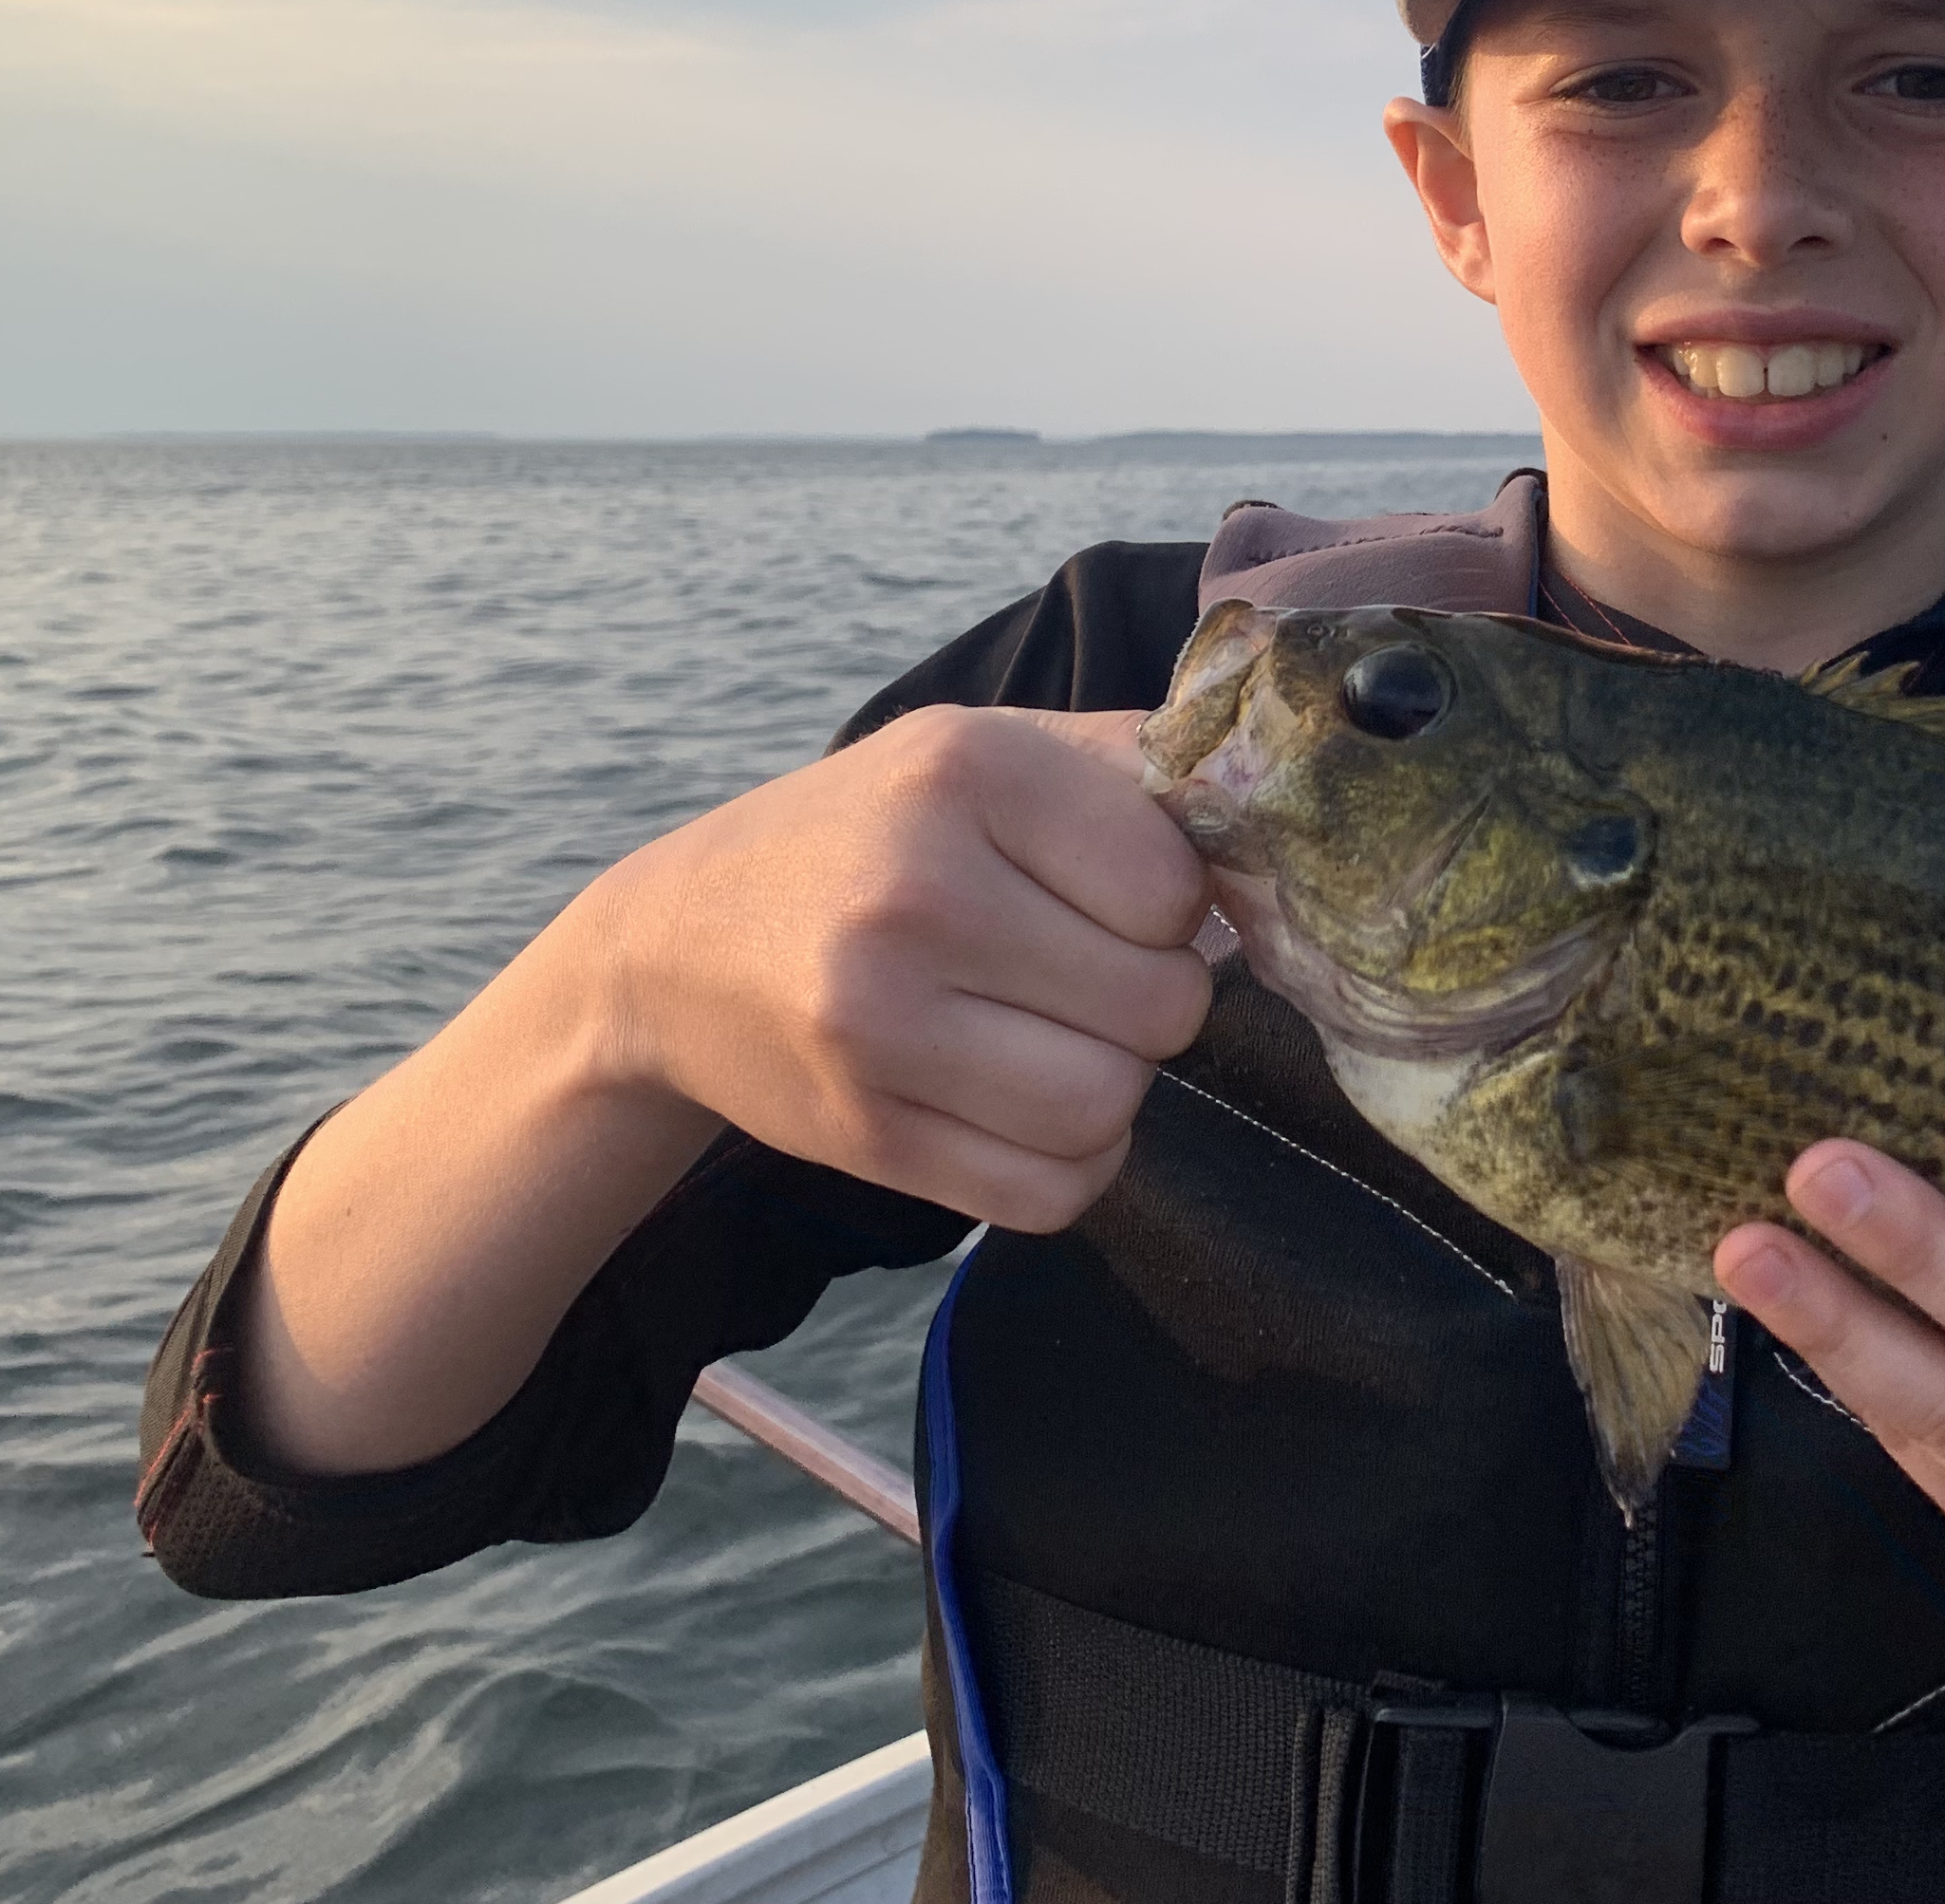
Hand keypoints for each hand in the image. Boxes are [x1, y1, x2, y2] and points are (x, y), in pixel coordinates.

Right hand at [570, 703, 1214, 1232]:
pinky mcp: (866, 1136)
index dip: (1175, 908)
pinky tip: (1022, 1105)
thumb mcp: (979, 750)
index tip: (1119, 902)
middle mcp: (918, 891)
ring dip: (1113, 1088)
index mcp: (965, 770)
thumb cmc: (865, 838)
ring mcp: (880, 1023)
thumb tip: (1272, 813)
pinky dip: (1068, 1164)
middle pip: (1161, 1005)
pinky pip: (1052, 1193)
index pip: (1176, 886)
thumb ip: (1132, 765)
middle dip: (1153, 1002)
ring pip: (1112, 1107)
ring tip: (1056, 1040)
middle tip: (1091, 979)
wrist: (672, 950)